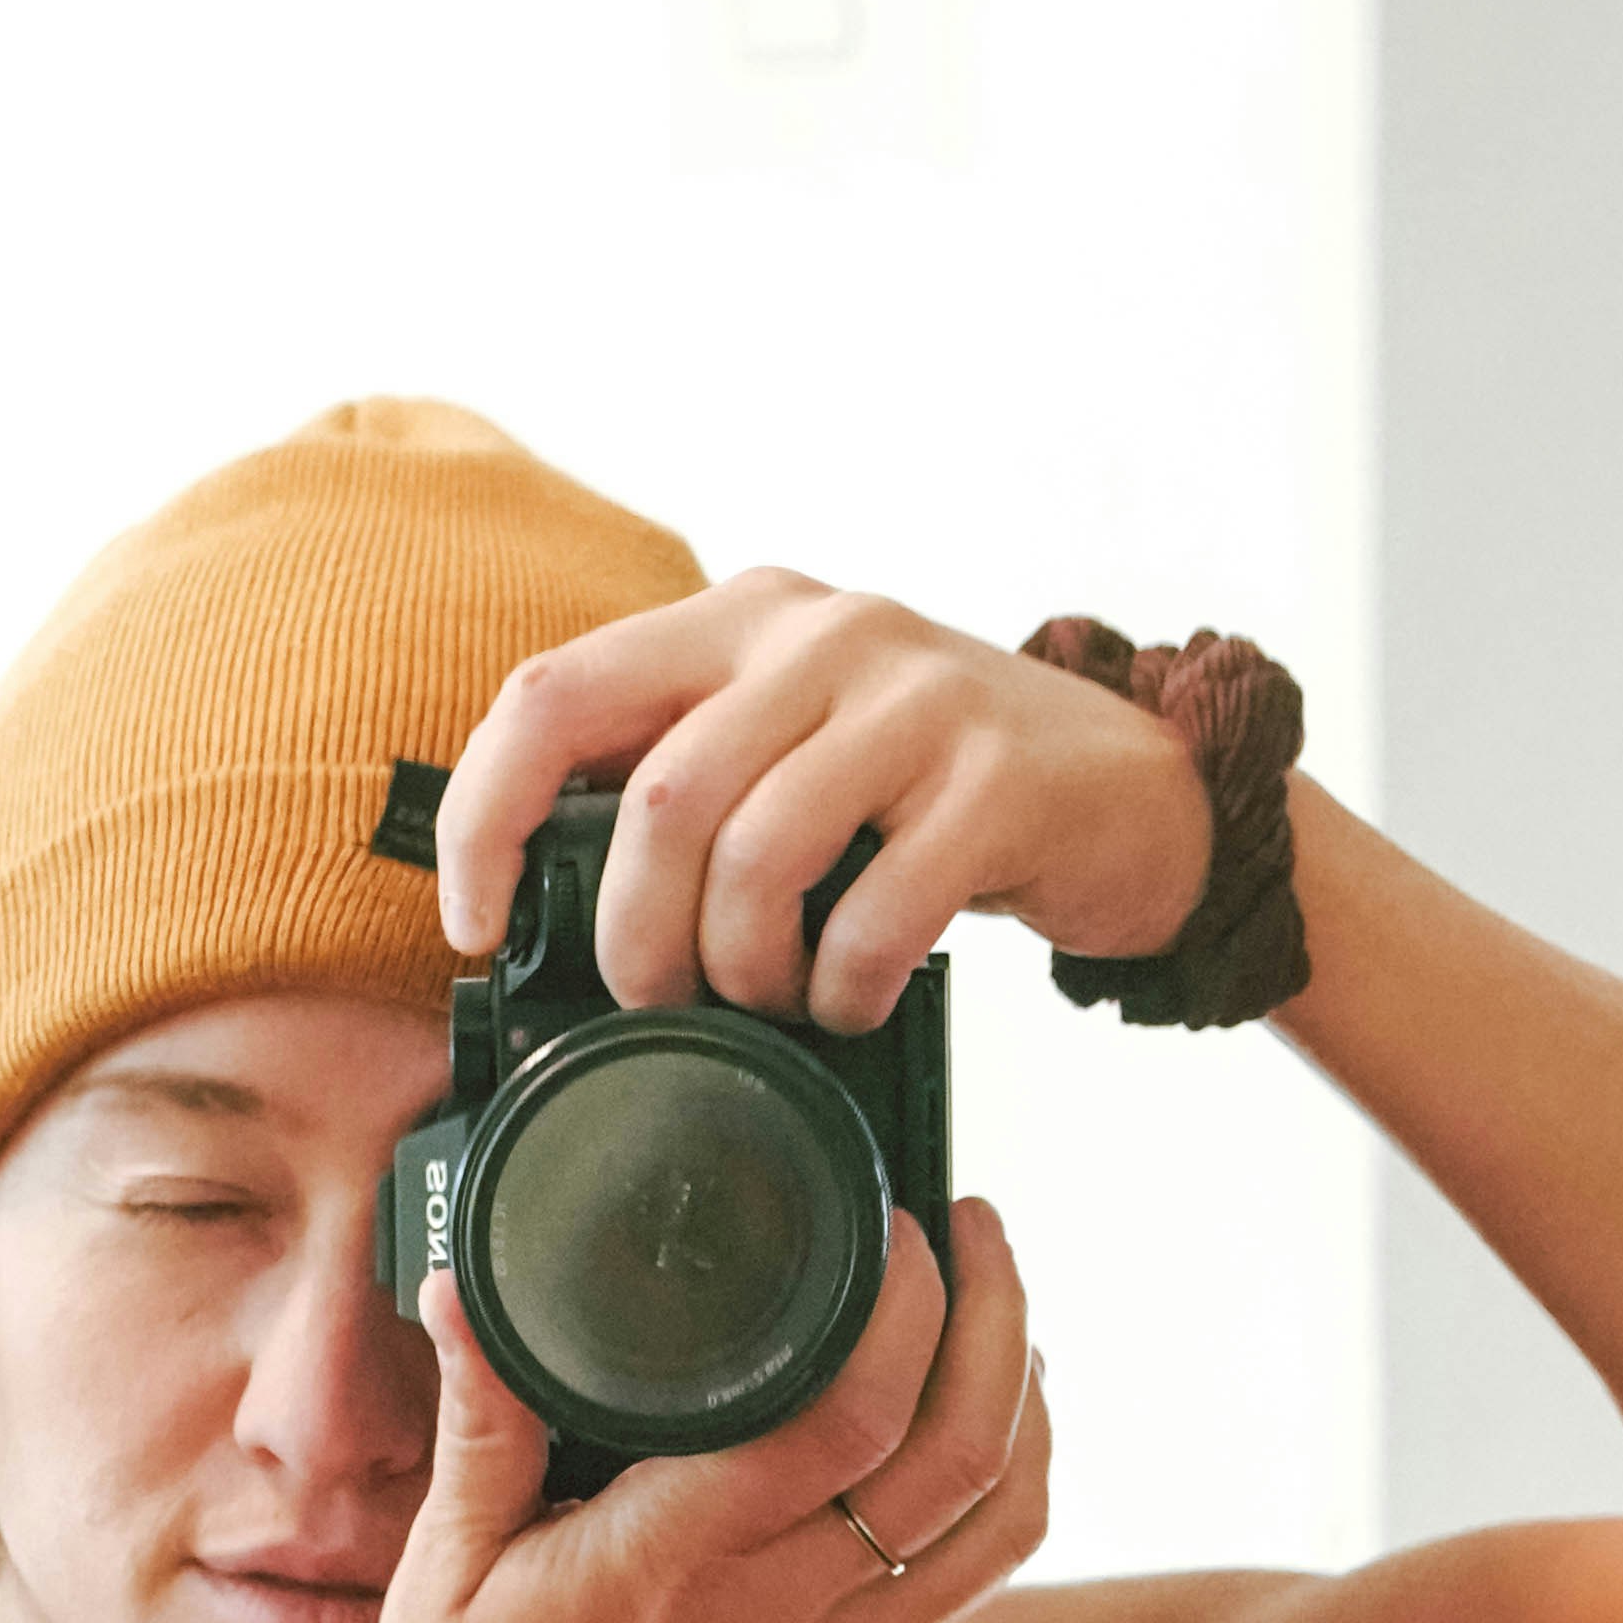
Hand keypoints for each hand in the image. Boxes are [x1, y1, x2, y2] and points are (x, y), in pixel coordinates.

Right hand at [367, 1200, 1055, 1622]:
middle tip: (976, 1226)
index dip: (903, 1305)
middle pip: (962, 1452)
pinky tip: (981, 1429)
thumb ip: (480, 1428)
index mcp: (681, 1560)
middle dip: (998, 1315)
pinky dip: (1005, 1488)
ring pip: (999, 1522)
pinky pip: (970, 1580)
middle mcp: (784, 1610)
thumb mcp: (442, 1582)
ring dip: (1029, 1402)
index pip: (848, 1416)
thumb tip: (459, 1292)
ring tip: (1003, 1311)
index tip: (897, 1223)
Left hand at [428, 571, 1203, 1025]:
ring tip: (770, 1003)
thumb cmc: (936, 790)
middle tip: (659, 1004)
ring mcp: (916, 698)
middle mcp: (821, 634)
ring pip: (756, 854)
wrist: (1144, 792)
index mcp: (741, 619)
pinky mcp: (999, 779)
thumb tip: (537, 898)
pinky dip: (843, 984)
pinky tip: (852, 1001)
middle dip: (635, 937)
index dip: (486, 819)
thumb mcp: (797, 743)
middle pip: (658, 799)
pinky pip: (876, 910)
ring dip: (742, 970)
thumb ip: (687, 778)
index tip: (479, 924)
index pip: (552, 693)